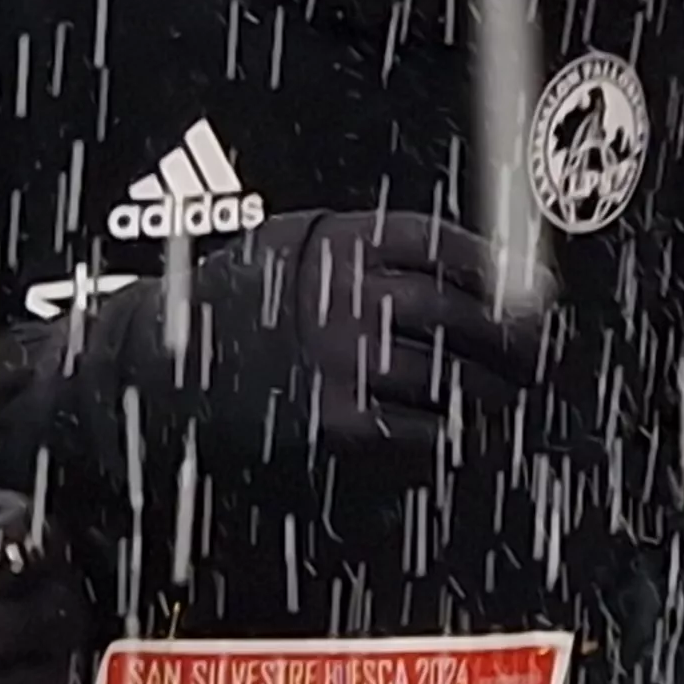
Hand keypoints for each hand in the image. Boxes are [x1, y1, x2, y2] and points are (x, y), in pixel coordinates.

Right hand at [88, 212, 550, 478]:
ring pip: (452, 378)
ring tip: (504, 400)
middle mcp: (346, 294)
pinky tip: (458, 439)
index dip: (499, 275)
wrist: (149, 374)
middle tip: (534, 356)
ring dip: (492, 395)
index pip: (446, 249)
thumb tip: (472, 274)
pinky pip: (419, 433)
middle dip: (514, 341)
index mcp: (339, 243)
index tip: (529, 293)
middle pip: (464, 315)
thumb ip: (366, 249)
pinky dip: (449, 438)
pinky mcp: (332, 421)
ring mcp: (341, 359)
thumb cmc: (228, 309)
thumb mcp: (289, 246)